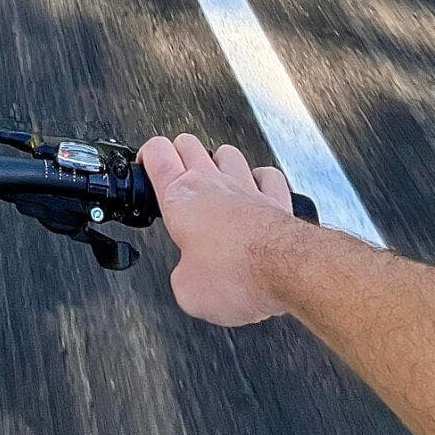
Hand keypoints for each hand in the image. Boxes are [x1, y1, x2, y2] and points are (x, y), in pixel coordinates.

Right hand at [137, 132, 300, 325]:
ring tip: (214, 178)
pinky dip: (261, 179)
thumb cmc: (239, 273)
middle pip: (188, 143)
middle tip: (174, 170)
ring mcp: (246, 188)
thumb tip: (188, 279)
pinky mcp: (276, 200)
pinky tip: (256, 190)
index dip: (146, 155)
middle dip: (177, 152)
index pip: (157, 154)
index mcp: (181, 198)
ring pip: (227, 153)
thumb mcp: (188, 291)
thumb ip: (182, 277)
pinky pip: (268, 175)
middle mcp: (213, 184)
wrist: (289, 271)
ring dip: (217, 162)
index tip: (144, 165)